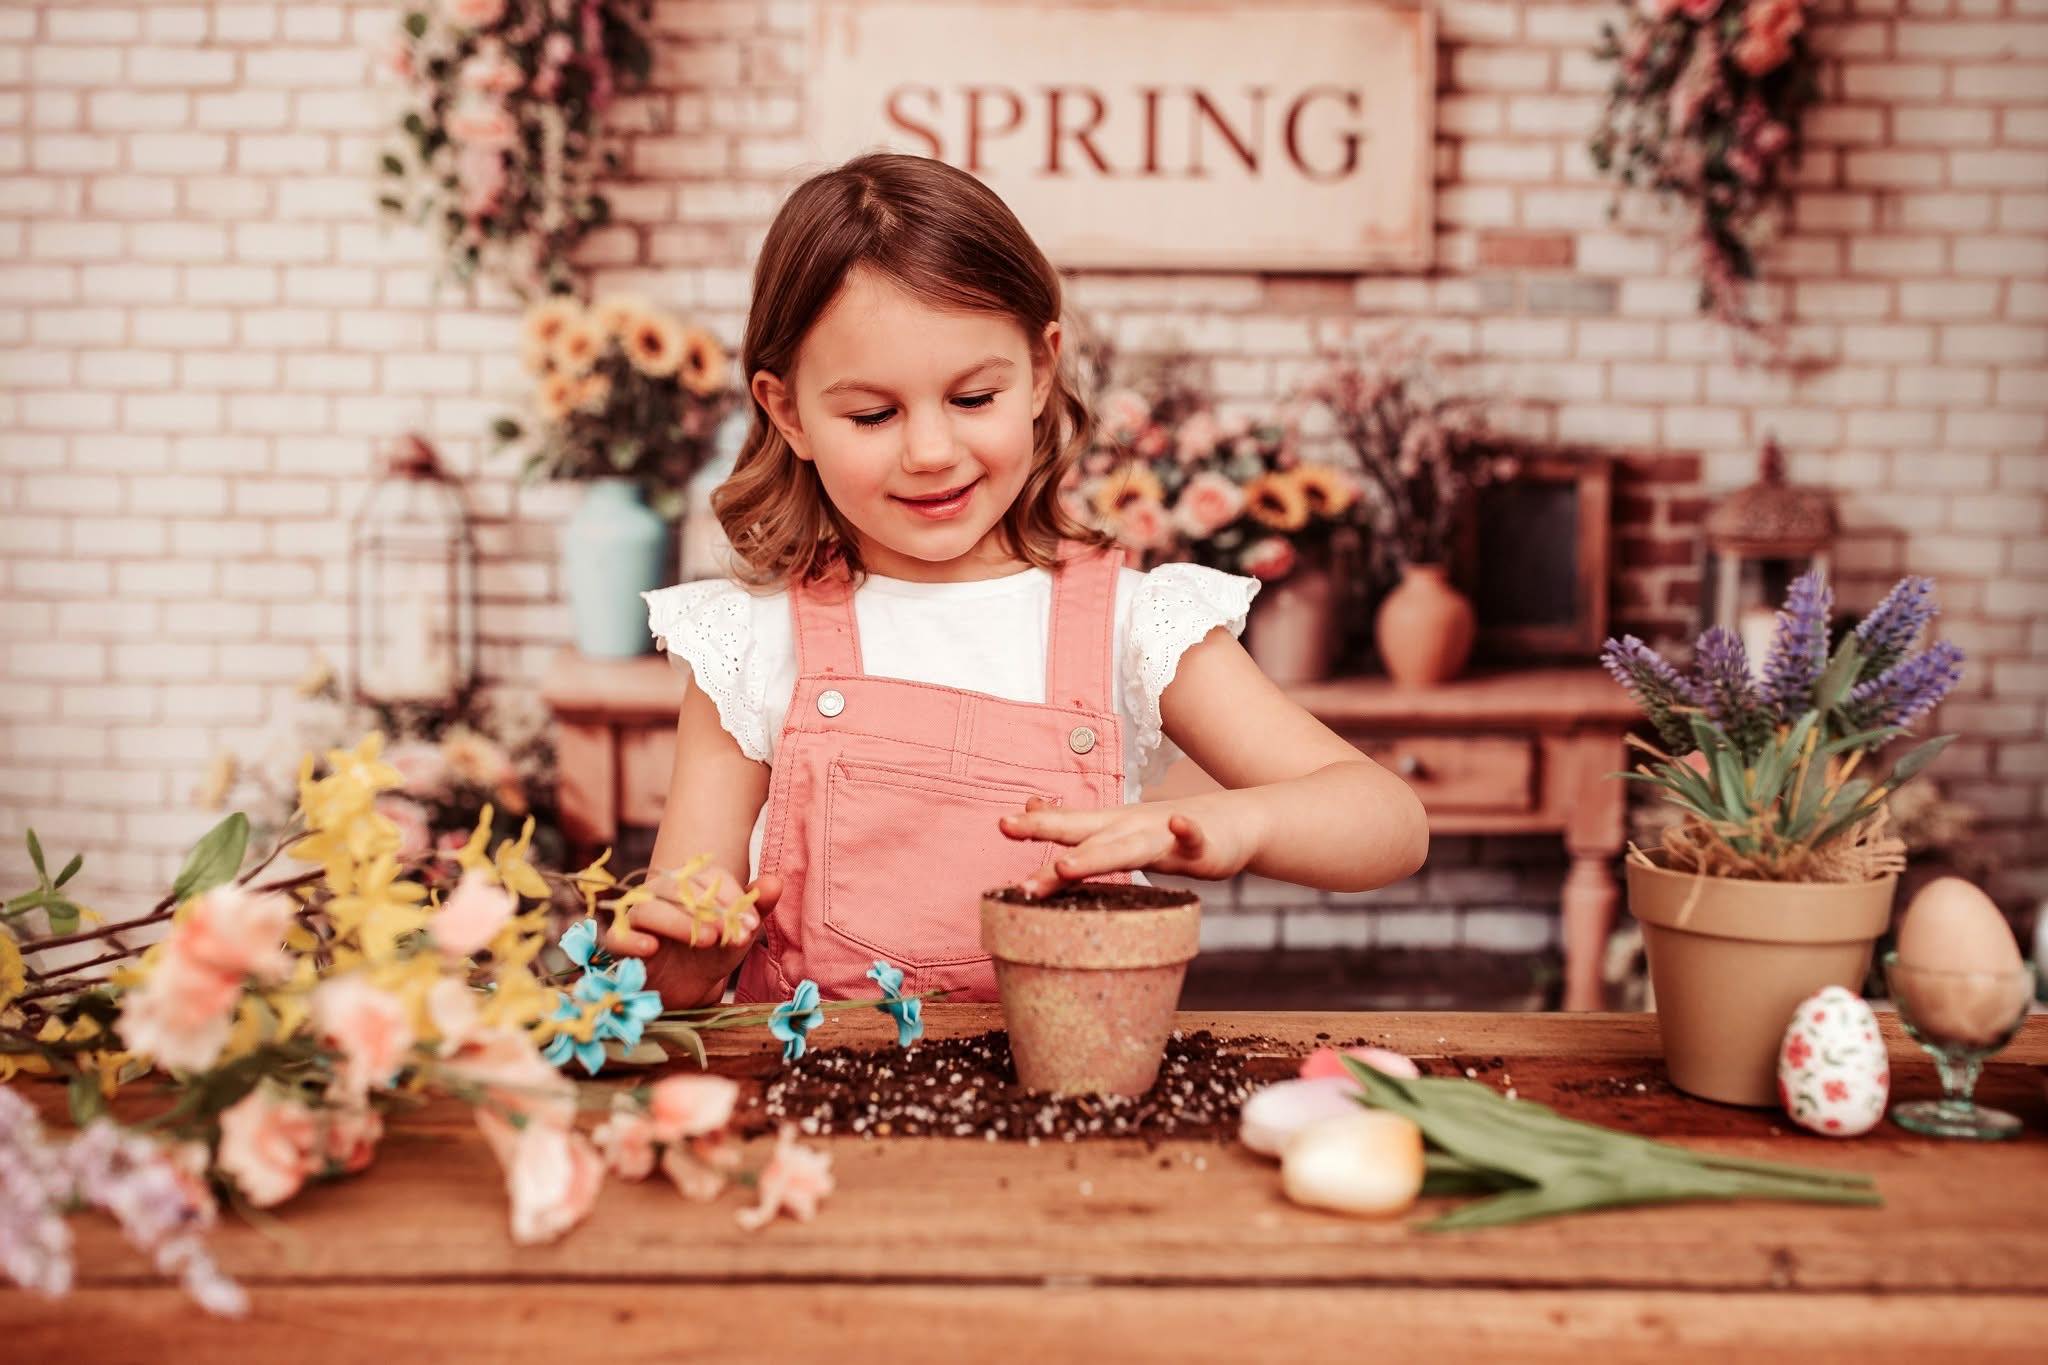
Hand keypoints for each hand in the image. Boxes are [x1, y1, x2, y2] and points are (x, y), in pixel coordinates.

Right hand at [603, 865, 781, 1008]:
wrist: (686, 992)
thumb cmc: (711, 954)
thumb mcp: (738, 934)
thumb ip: (755, 907)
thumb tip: (776, 881)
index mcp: (690, 885)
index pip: (707, 876)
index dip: (731, 896)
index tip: (752, 923)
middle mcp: (660, 895)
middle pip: (677, 887)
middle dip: (707, 908)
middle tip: (729, 933)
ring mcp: (637, 919)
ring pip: (647, 907)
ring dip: (678, 921)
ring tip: (706, 941)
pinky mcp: (621, 946)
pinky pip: (617, 936)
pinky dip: (631, 939)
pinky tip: (651, 948)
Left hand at [998, 797, 1255, 897]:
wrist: (1235, 823)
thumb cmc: (1169, 831)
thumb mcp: (1119, 825)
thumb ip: (1075, 824)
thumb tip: (1029, 806)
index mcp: (1111, 828)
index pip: (1067, 825)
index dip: (1035, 825)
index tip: (1002, 825)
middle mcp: (1132, 828)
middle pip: (1085, 834)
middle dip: (1046, 834)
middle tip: (1008, 830)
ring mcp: (1165, 837)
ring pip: (1129, 847)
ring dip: (1096, 856)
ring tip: (1064, 866)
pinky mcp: (1202, 848)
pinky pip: (1193, 840)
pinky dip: (1186, 832)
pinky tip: (1178, 826)